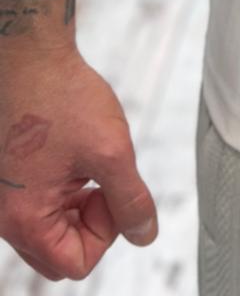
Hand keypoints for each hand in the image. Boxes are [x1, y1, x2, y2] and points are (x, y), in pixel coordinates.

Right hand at [0, 43, 157, 280]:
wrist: (28, 56)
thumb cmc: (62, 97)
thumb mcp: (111, 151)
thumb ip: (130, 200)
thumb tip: (144, 235)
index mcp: (23, 220)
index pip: (74, 264)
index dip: (106, 232)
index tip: (112, 189)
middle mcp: (5, 218)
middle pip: (59, 253)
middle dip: (91, 223)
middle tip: (102, 179)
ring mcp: (3, 198)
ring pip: (50, 229)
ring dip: (77, 206)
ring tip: (89, 161)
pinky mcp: (7, 179)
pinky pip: (39, 205)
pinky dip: (63, 190)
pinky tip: (74, 154)